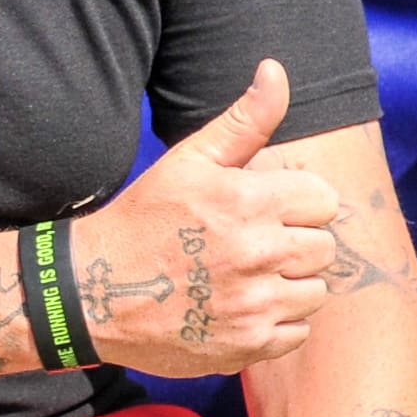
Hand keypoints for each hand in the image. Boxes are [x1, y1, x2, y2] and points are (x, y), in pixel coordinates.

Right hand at [71, 60, 348, 373]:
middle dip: (295, 243)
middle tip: (252, 246)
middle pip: (324, 248)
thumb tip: (276, 70)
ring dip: (290, 285)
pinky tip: (242, 308)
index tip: (266, 211)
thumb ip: (244, 121)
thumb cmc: (145, 219)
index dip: (298, 205)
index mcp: (248, 202)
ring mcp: (252, 305)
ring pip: (315, 291)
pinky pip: (298, 331)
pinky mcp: (246, 346)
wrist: (92, 292)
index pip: (324, 202)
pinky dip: (278, 323)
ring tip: (247, 277)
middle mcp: (256, 254)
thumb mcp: (189, 161)